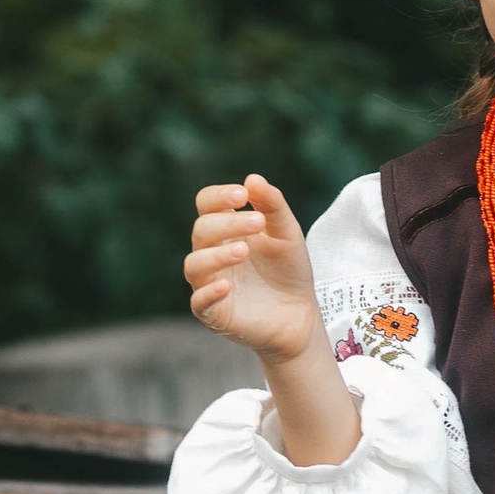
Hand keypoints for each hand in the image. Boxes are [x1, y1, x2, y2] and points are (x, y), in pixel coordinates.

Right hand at [185, 174, 323, 366]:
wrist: (300, 316)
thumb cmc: (289, 270)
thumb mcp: (288, 233)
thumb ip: (272, 205)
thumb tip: (252, 178)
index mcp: (225, 230)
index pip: (206, 204)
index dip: (218, 196)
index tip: (243, 195)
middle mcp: (211, 254)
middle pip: (201, 230)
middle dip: (227, 223)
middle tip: (258, 222)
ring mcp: (209, 283)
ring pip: (194, 264)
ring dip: (216, 255)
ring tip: (244, 251)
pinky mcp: (214, 313)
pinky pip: (199, 302)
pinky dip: (208, 292)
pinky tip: (226, 286)